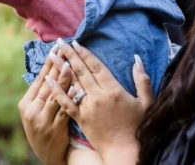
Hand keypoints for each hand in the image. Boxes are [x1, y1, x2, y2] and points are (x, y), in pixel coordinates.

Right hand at [19, 44, 72, 164]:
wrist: (49, 155)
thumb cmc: (44, 128)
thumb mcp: (36, 111)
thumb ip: (42, 93)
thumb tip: (50, 68)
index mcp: (25, 103)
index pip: (39, 78)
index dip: (48, 62)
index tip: (56, 47)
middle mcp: (31, 110)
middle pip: (47, 84)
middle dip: (57, 66)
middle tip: (65, 51)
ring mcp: (42, 120)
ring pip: (55, 95)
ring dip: (63, 80)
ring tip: (70, 65)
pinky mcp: (54, 128)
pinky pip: (64, 109)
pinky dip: (70, 98)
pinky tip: (77, 88)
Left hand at [47, 40, 153, 163]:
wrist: (125, 152)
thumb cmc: (137, 127)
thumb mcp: (146, 102)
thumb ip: (142, 79)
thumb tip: (137, 59)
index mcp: (114, 90)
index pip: (96, 66)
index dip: (85, 53)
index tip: (76, 42)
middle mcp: (98, 96)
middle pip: (81, 71)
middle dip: (70, 55)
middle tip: (60, 42)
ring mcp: (87, 108)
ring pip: (72, 84)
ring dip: (61, 68)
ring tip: (52, 56)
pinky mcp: (80, 119)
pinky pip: (66, 103)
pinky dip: (57, 91)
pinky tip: (48, 81)